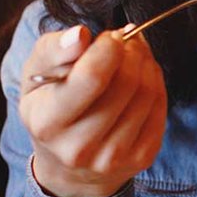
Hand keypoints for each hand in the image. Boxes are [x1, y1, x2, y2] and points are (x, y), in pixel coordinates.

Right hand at [17, 25, 167, 196]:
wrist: (67, 162)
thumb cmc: (50, 105)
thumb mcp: (35, 74)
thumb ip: (53, 50)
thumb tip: (80, 35)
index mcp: (47, 123)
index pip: (92, 77)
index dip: (109, 47)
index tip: (110, 37)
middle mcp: (78, 147)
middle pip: (126, 83)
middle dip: (132, 51)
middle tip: (126, 40)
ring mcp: (112, 157)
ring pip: (147, 93)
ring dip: (146, 63)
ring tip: (133, 56)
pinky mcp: (140, 159)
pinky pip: (160, 108)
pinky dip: (156, 83)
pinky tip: (142, 77)